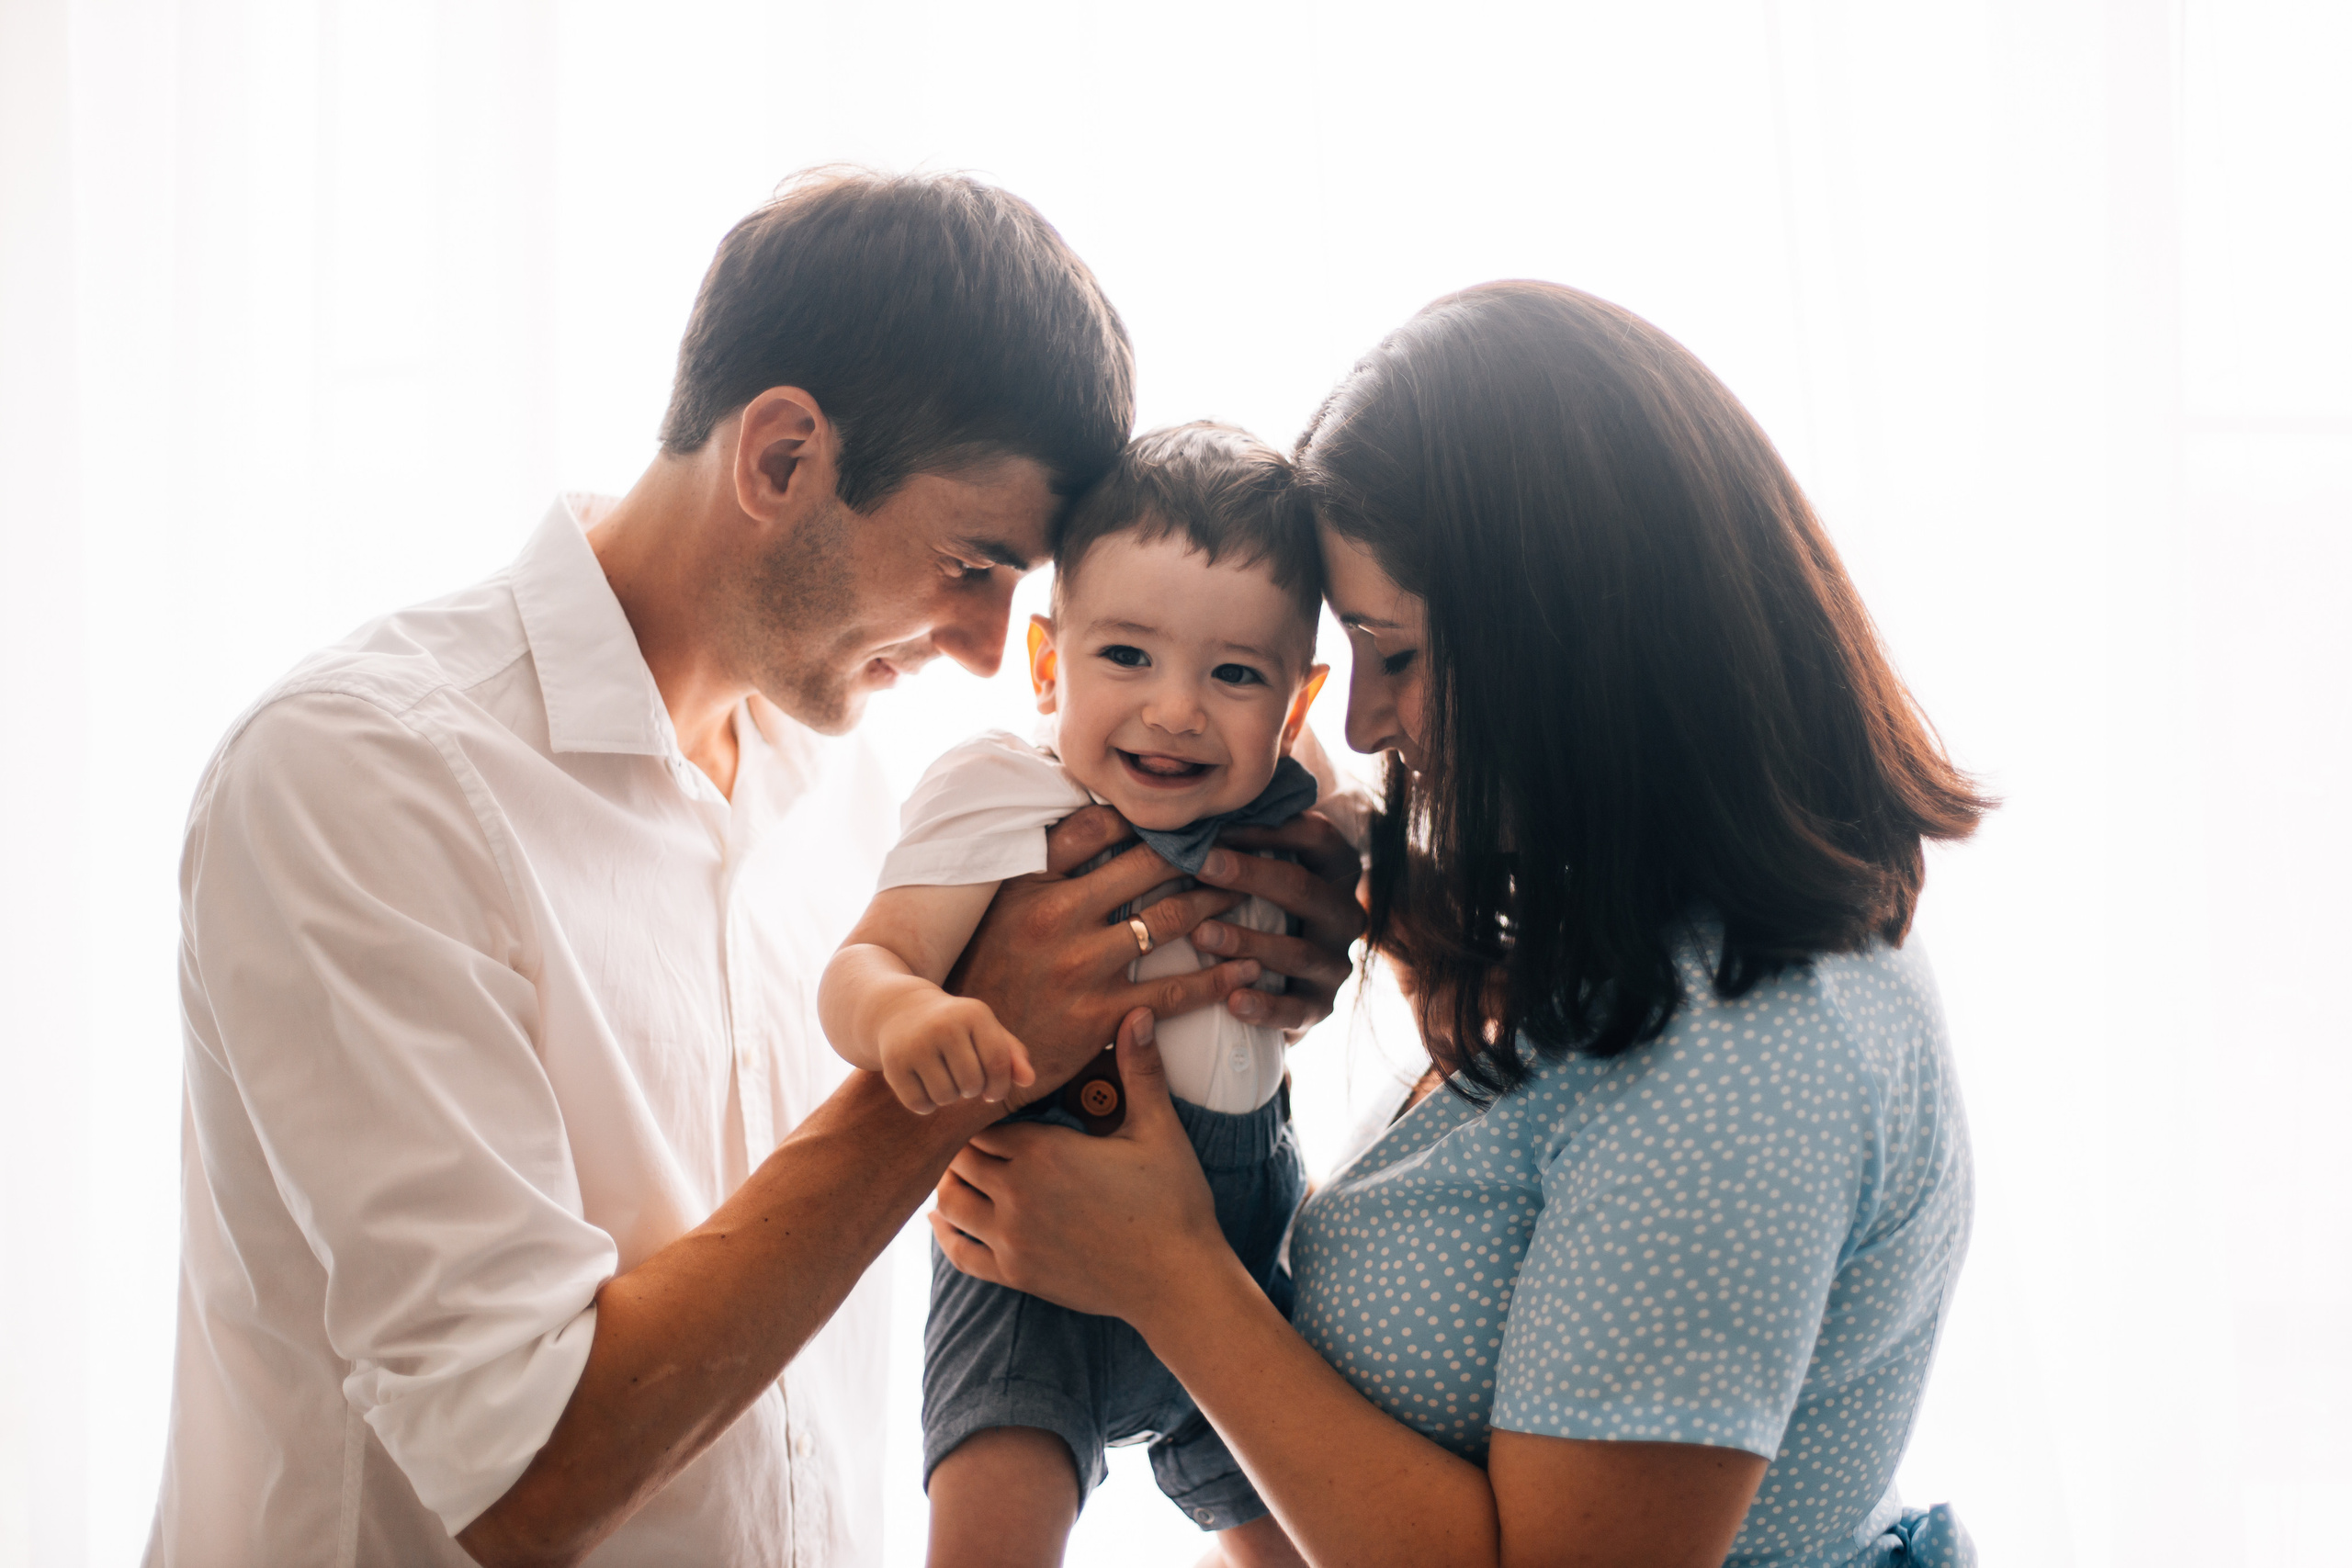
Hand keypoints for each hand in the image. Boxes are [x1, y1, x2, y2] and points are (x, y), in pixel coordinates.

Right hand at [877, 992, 1032, 1113]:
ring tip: (943, 1079)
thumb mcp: (984, 1030)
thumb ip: (1011, 1055)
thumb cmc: (955, 1026)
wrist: (900, 1010)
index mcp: (974, 1013)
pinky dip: (925, 1104)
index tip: (992, 1092)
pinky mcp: (893, 1063)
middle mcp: (943, 1025)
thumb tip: (1029, 1080)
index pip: (998, 1065)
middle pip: (972, 1084)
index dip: (999, 1087)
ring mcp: (915, 1044)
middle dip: (971, 1090)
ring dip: (948, 1097)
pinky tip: (922, 1085)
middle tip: (961, 1079)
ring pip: (946, 1097)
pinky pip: (920, 1104)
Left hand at [930, 1008, 1229, 1329]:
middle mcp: (1015, 1196)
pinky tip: (941, 1220)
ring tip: (959, 1169)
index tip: (991, 1103)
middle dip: (965, 1144)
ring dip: (952, 1185)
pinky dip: (945, 1234)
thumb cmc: (1173, 1200)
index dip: (985, 1111)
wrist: (1178, 1279)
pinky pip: (960, 1255)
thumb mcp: (1157, 1130)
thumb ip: (1140, 1070)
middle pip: (961, 1159)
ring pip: (952, 1204)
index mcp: (1043, 1153)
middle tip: (972, 1132)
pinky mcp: (1016, 1276)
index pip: (983, 1121)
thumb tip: (1140, 1013)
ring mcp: (1011, 1240)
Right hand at [948, 806, 1267, 1107]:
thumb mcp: (996, 912)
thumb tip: (1084, 825)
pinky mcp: (1101, 1015)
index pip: (1095, 826)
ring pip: (1168, 920)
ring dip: (1216, 903)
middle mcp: (1055, 916)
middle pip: (1146, 864)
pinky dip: (1218, 977)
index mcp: (1028, 885)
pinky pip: (1175, 991)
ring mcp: (1080, 966)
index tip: (1178, 815)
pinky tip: (1248, 968)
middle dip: (1196, 853)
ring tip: (1244, 894)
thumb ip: (1036, 872)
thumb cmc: (986, 976)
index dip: (1143, 816)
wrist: (966, 1055)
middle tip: (1232, 846)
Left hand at [1187, 810, 1364, 1036]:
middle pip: (1305, 889)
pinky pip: (1296, 1009)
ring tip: (1201, 935)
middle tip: (1200, 864)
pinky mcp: (1321, 1006)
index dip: (1269, 827)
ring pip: (1298, 951)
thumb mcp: (1262, 870)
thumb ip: (1243, 838)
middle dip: (1251, 875)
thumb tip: (1192, 808)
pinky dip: (1265, 1006)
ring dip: (1248, 941)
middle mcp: (1346, 914)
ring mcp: (1336, 963)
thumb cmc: (1259, 906)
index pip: (1316, 836)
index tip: (1216, 824)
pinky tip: (1232, 1001)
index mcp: (1337, 871)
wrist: (1278, 983)